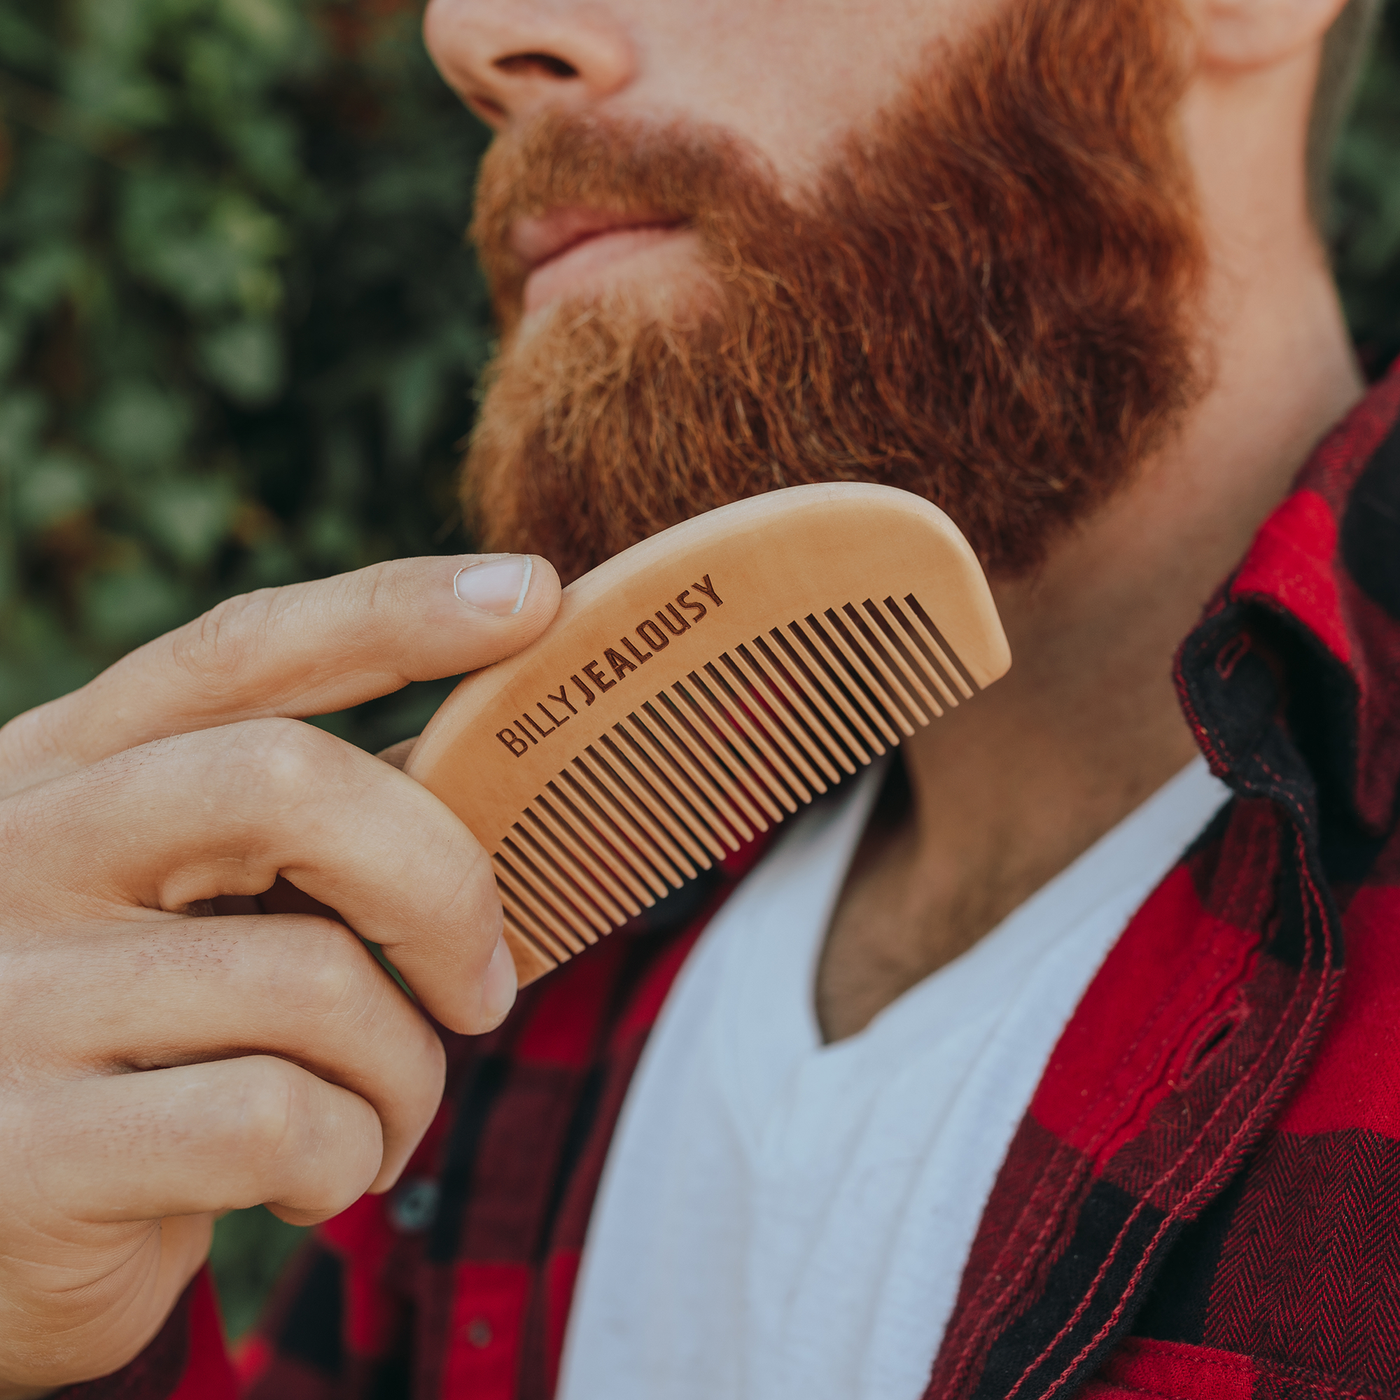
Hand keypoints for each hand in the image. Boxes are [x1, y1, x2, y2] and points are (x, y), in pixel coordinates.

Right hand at [0, 553, 559, 1396]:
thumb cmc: (135, 1059)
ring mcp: (5, 996)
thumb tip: (486, 768)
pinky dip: (347, 1159)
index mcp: (67, 771)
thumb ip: (309, 835)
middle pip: (288, 782)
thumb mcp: (192, 914)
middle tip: (486, 986)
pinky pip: (275, 1123)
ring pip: (315, 982)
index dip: (396, 611)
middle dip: (442, 887)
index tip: (534, 593)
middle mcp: (16, 851)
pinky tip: (314, 1180)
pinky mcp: (22, 1150)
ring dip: (404, 1072)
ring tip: (381, 1116)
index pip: (242, 651)